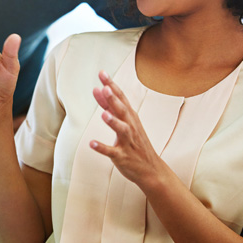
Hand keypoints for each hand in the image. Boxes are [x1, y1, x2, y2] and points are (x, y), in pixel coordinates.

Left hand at [91, 71, 163, 186]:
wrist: (151, 169)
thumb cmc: (135, 142)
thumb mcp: (123, 121)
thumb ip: (108, 106)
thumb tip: (97, 89)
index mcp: (130, 117)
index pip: (121, 98)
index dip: (112, 85)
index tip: (102, 73)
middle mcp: (130, 127)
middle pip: (123, 110)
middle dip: (114, 99)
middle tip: (105, 88)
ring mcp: (127, 142)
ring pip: (121, 130)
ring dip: (113, 122)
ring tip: (103, 114)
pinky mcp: (122, 156)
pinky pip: (112, 152)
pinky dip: (102, 147)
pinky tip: (92, 143)